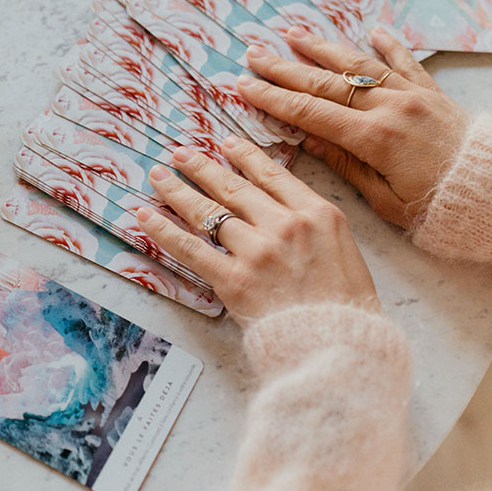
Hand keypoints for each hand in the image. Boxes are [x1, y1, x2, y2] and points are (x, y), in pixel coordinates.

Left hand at [138, 138, 379, 327]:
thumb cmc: (346, 306)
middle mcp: (285, 225)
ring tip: (159, 177)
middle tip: (180, 154)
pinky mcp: (234, 279)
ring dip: (177, 191)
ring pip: (208, 212)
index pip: (272, 175)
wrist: (341, 346)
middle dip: (202, 167)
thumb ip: (312, 226)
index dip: (245, 156)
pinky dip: (164, 230)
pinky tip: (146, 216)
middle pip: (233, 188)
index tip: (225, 144)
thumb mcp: (343, 250)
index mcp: (318, 214)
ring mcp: (257, 251)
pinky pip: (190, 248)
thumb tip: (278, 209)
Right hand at [239, 26, 468, 227]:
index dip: (273, 99)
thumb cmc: (436, 205)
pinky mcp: (432, 93)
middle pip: (324, 83)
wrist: (491, 192)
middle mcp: (389, 107)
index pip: (309, 112)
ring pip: (357, 65)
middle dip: (284, 68)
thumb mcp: (383, 198)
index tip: (245, 86)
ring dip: (322, 48)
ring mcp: (411, 95)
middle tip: (254, 55)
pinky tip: (372, 32)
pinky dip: (387, 45)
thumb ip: (344, 164)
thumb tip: (306, 139)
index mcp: (373, 137)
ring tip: (293, 34)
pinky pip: (405, 63)